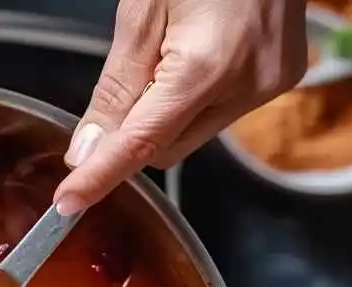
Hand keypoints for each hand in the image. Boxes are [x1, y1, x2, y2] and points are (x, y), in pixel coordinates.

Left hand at [54, 0, 306, 213]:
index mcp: (209, 65)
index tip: (67, 202)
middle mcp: (249, 83)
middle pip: (167, 147)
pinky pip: (222, 110)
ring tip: (171, 50)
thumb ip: (116, 86)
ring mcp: (271, 83)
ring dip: (166, 112)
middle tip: (122, 90)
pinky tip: (196, 53)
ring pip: (194, 132)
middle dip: (134, 134)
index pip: (142, 143)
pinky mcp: (283, 77)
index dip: (100, 176)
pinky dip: (195, 98)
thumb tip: (88, 149)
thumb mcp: (142, 10)